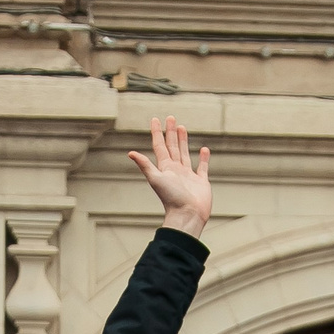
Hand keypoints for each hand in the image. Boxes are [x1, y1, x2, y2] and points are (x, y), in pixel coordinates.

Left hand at [127, 115, 211, 237]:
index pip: (160, 146)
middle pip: (172, 147)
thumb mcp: (155, 179)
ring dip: (183, 141)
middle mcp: (175, 170)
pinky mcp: (200, 182)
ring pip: (184, 153)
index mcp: (165, 168)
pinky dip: (203, 158)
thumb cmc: (171, 199)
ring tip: (182, 128)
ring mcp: (188, 176)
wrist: (187, 215)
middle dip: (170, 133)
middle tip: (170, 118)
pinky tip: (203, 149)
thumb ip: (145, 165)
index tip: (156, 119)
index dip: (157, 133)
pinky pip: (202, 167)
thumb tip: (130, 152)